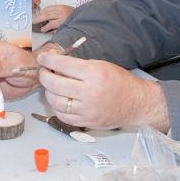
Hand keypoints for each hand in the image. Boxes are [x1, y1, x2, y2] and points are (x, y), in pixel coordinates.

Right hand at [32, 4, 73, 31]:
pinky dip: (45, 9)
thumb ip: (57, 30)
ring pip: (48, 10)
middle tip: (33, 22)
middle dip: (39, 19)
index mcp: (64, 21)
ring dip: (41, 14)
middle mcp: (62, 14)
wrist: (82, 16)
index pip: (52, 24)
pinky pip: (51, 6)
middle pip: (48, 16)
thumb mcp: (66, 29)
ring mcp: (61, 8)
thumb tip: (48, 31)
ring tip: (36, 18)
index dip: (46, 27)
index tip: (42, 30)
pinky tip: (42, 12)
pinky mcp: (61, 5)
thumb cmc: (73, 24)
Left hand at [37, 51, 168, 129]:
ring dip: (48, 92)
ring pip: (56, 101)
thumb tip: (56, 65)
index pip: (63, 65)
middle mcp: (89, 92)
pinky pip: (63, 116)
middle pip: (55, 84)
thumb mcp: (102, 66)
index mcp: (94, 74)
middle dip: (44, 76)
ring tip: (50, 86)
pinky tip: (59, 100)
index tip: (42, 58)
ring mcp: (87, 110)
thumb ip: (79, 66)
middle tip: (43, 72)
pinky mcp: (86, 122)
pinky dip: (57, 107)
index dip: (49, 60)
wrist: (136, 103)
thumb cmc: (120, 81)